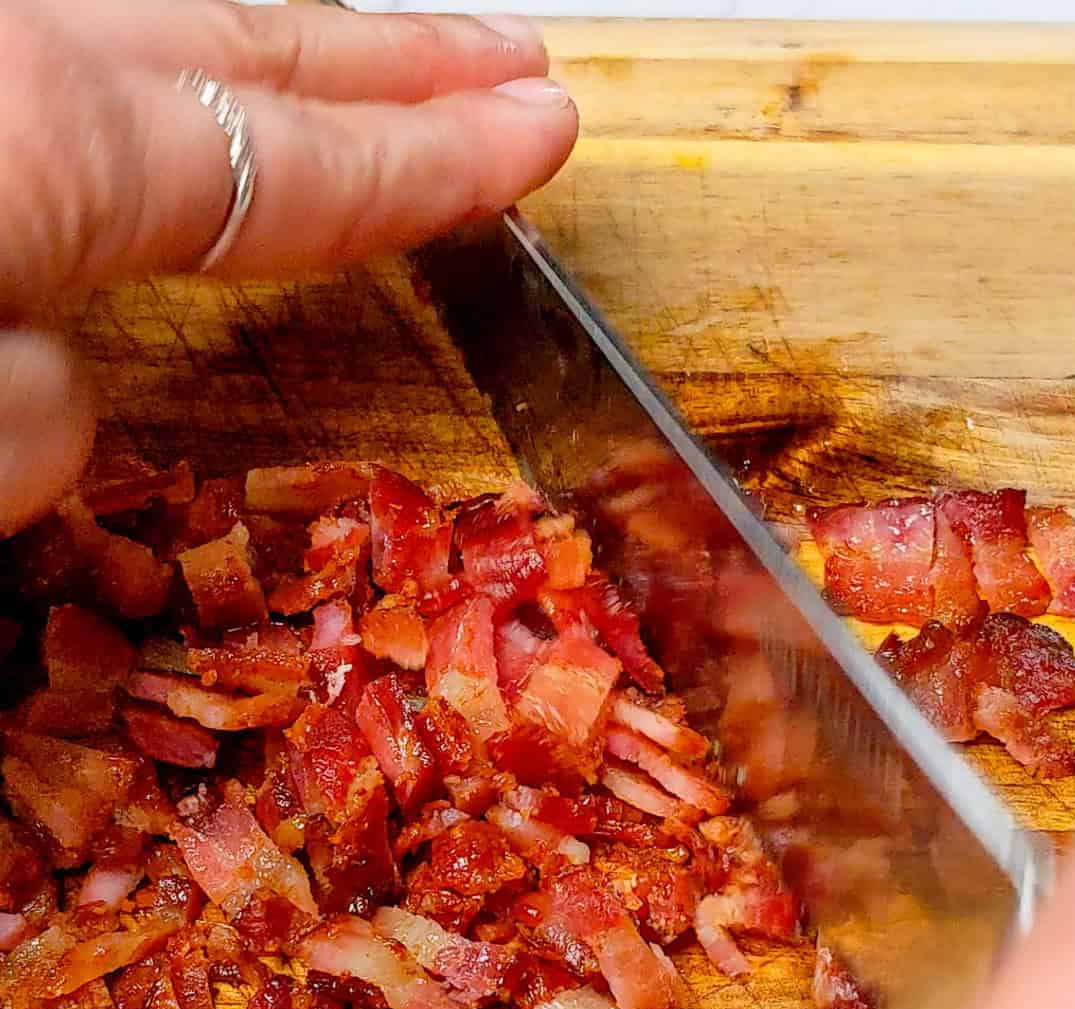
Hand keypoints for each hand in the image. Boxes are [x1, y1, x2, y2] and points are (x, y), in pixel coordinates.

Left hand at [0, 0, 576, 534]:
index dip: (443, 159)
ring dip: (289, 52)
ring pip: (162, 27)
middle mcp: (11, 56)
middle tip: (510, 59)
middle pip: (257, 53)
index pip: (309, 163)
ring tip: (383, 62)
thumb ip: (48, 421)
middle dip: (406, 63)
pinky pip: (78, 52)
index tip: (540, 130)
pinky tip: (173, 91)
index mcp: (51, 142)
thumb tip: (66, 391)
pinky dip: (158, 67)